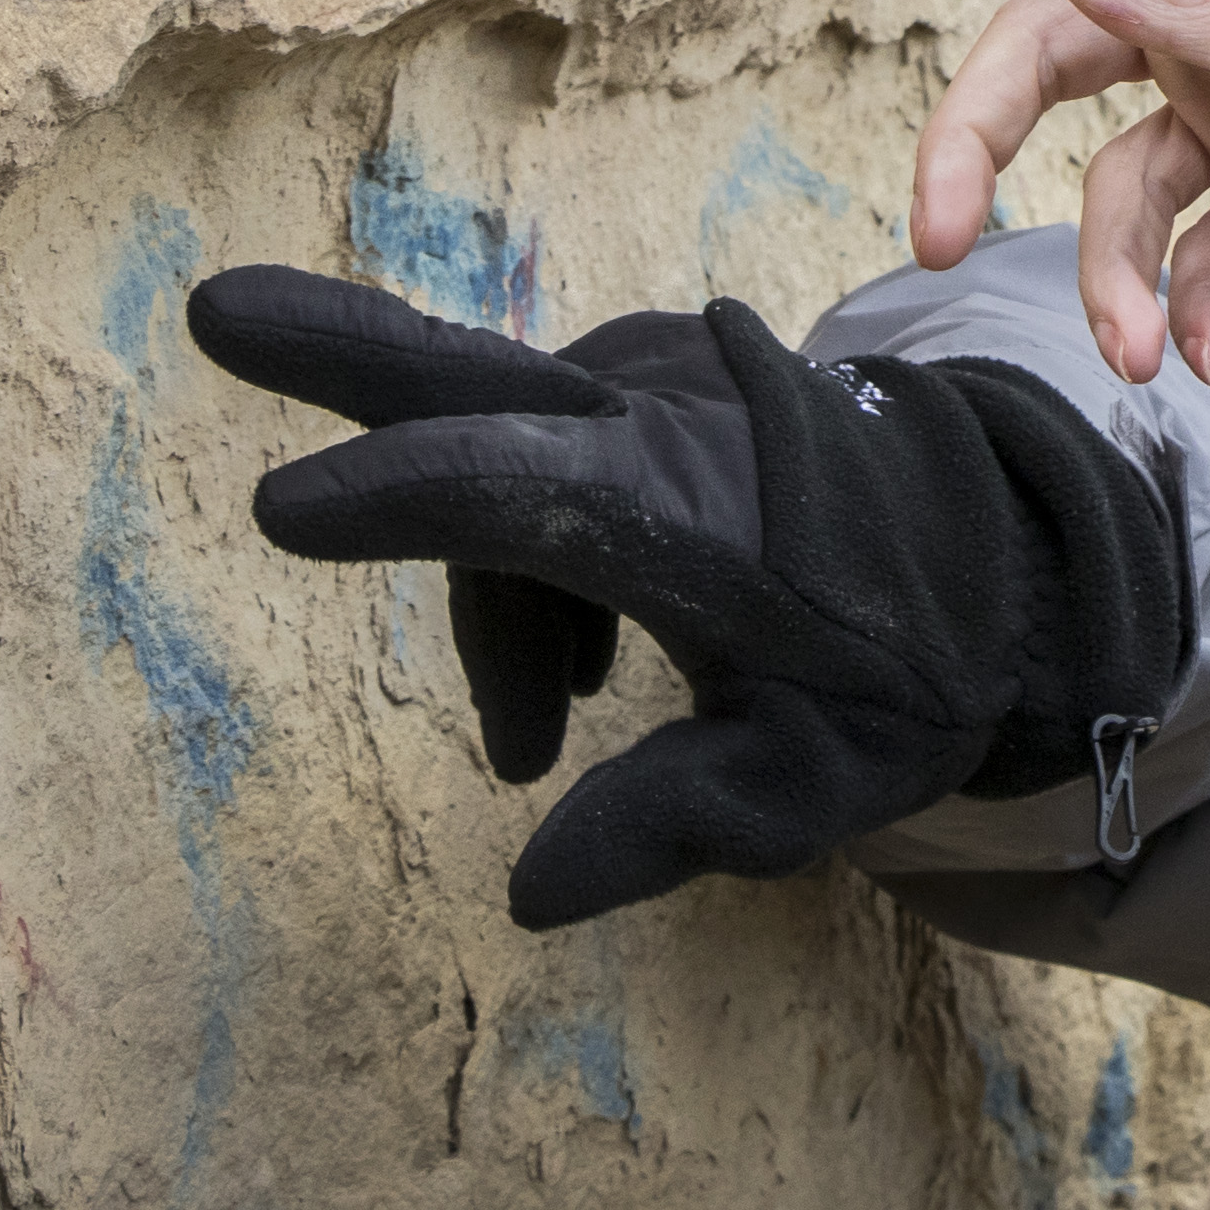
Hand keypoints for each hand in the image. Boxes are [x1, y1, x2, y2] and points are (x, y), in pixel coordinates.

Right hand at [179, 266, 1189, 929]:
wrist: (996, 561)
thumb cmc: (902, 672)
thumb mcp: (815, 786)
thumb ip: (670, 832)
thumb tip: (531, 898)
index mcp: (694, 512)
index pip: (524, 495)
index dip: (405, 504)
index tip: (285, 509)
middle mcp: (655, 424)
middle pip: (470, 384)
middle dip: (336, 353)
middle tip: (213, 310)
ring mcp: (642, 390)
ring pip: (491, 487)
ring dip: (488, 609)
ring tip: (536, 740)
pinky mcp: (636, 389)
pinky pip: (530, 472)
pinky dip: (522, 564)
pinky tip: (576, 676)